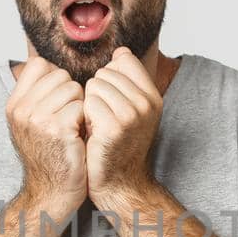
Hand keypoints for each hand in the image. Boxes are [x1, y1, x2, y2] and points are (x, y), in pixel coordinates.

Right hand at [5, 57, 86, 215]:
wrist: (52, 193)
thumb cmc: (51, 156)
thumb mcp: (32, 123)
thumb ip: (38, 95)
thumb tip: (51, 66)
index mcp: (14, 104)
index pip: (38, 65)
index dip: (56, 78)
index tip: (60, 102)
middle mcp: (21, 109)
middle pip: (60, 75)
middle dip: (72, 93)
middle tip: (69, 119)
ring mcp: (37, 118)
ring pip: (74, 89)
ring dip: (81, 106)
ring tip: (74, 128)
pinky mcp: (57, 129)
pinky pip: (82, 106)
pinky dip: (87, 120)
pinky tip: (80, 137)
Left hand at [81, 47, 162, 203]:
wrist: (118, 184)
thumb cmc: (117, 146)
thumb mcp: (131, 110)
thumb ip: (127, 80)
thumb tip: (120, 52)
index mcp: (153, 96)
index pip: (124, 60)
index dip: (109, 78)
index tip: (111, 102)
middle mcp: (147, 104)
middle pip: (106, 72)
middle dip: (97, 92)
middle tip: (103, 118)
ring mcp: (132, 115)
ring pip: (95, 85)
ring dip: (89, 104)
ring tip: (97, 125)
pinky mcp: (114, 127)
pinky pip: (88, 102)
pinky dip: (84, 116)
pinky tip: (91, 133)